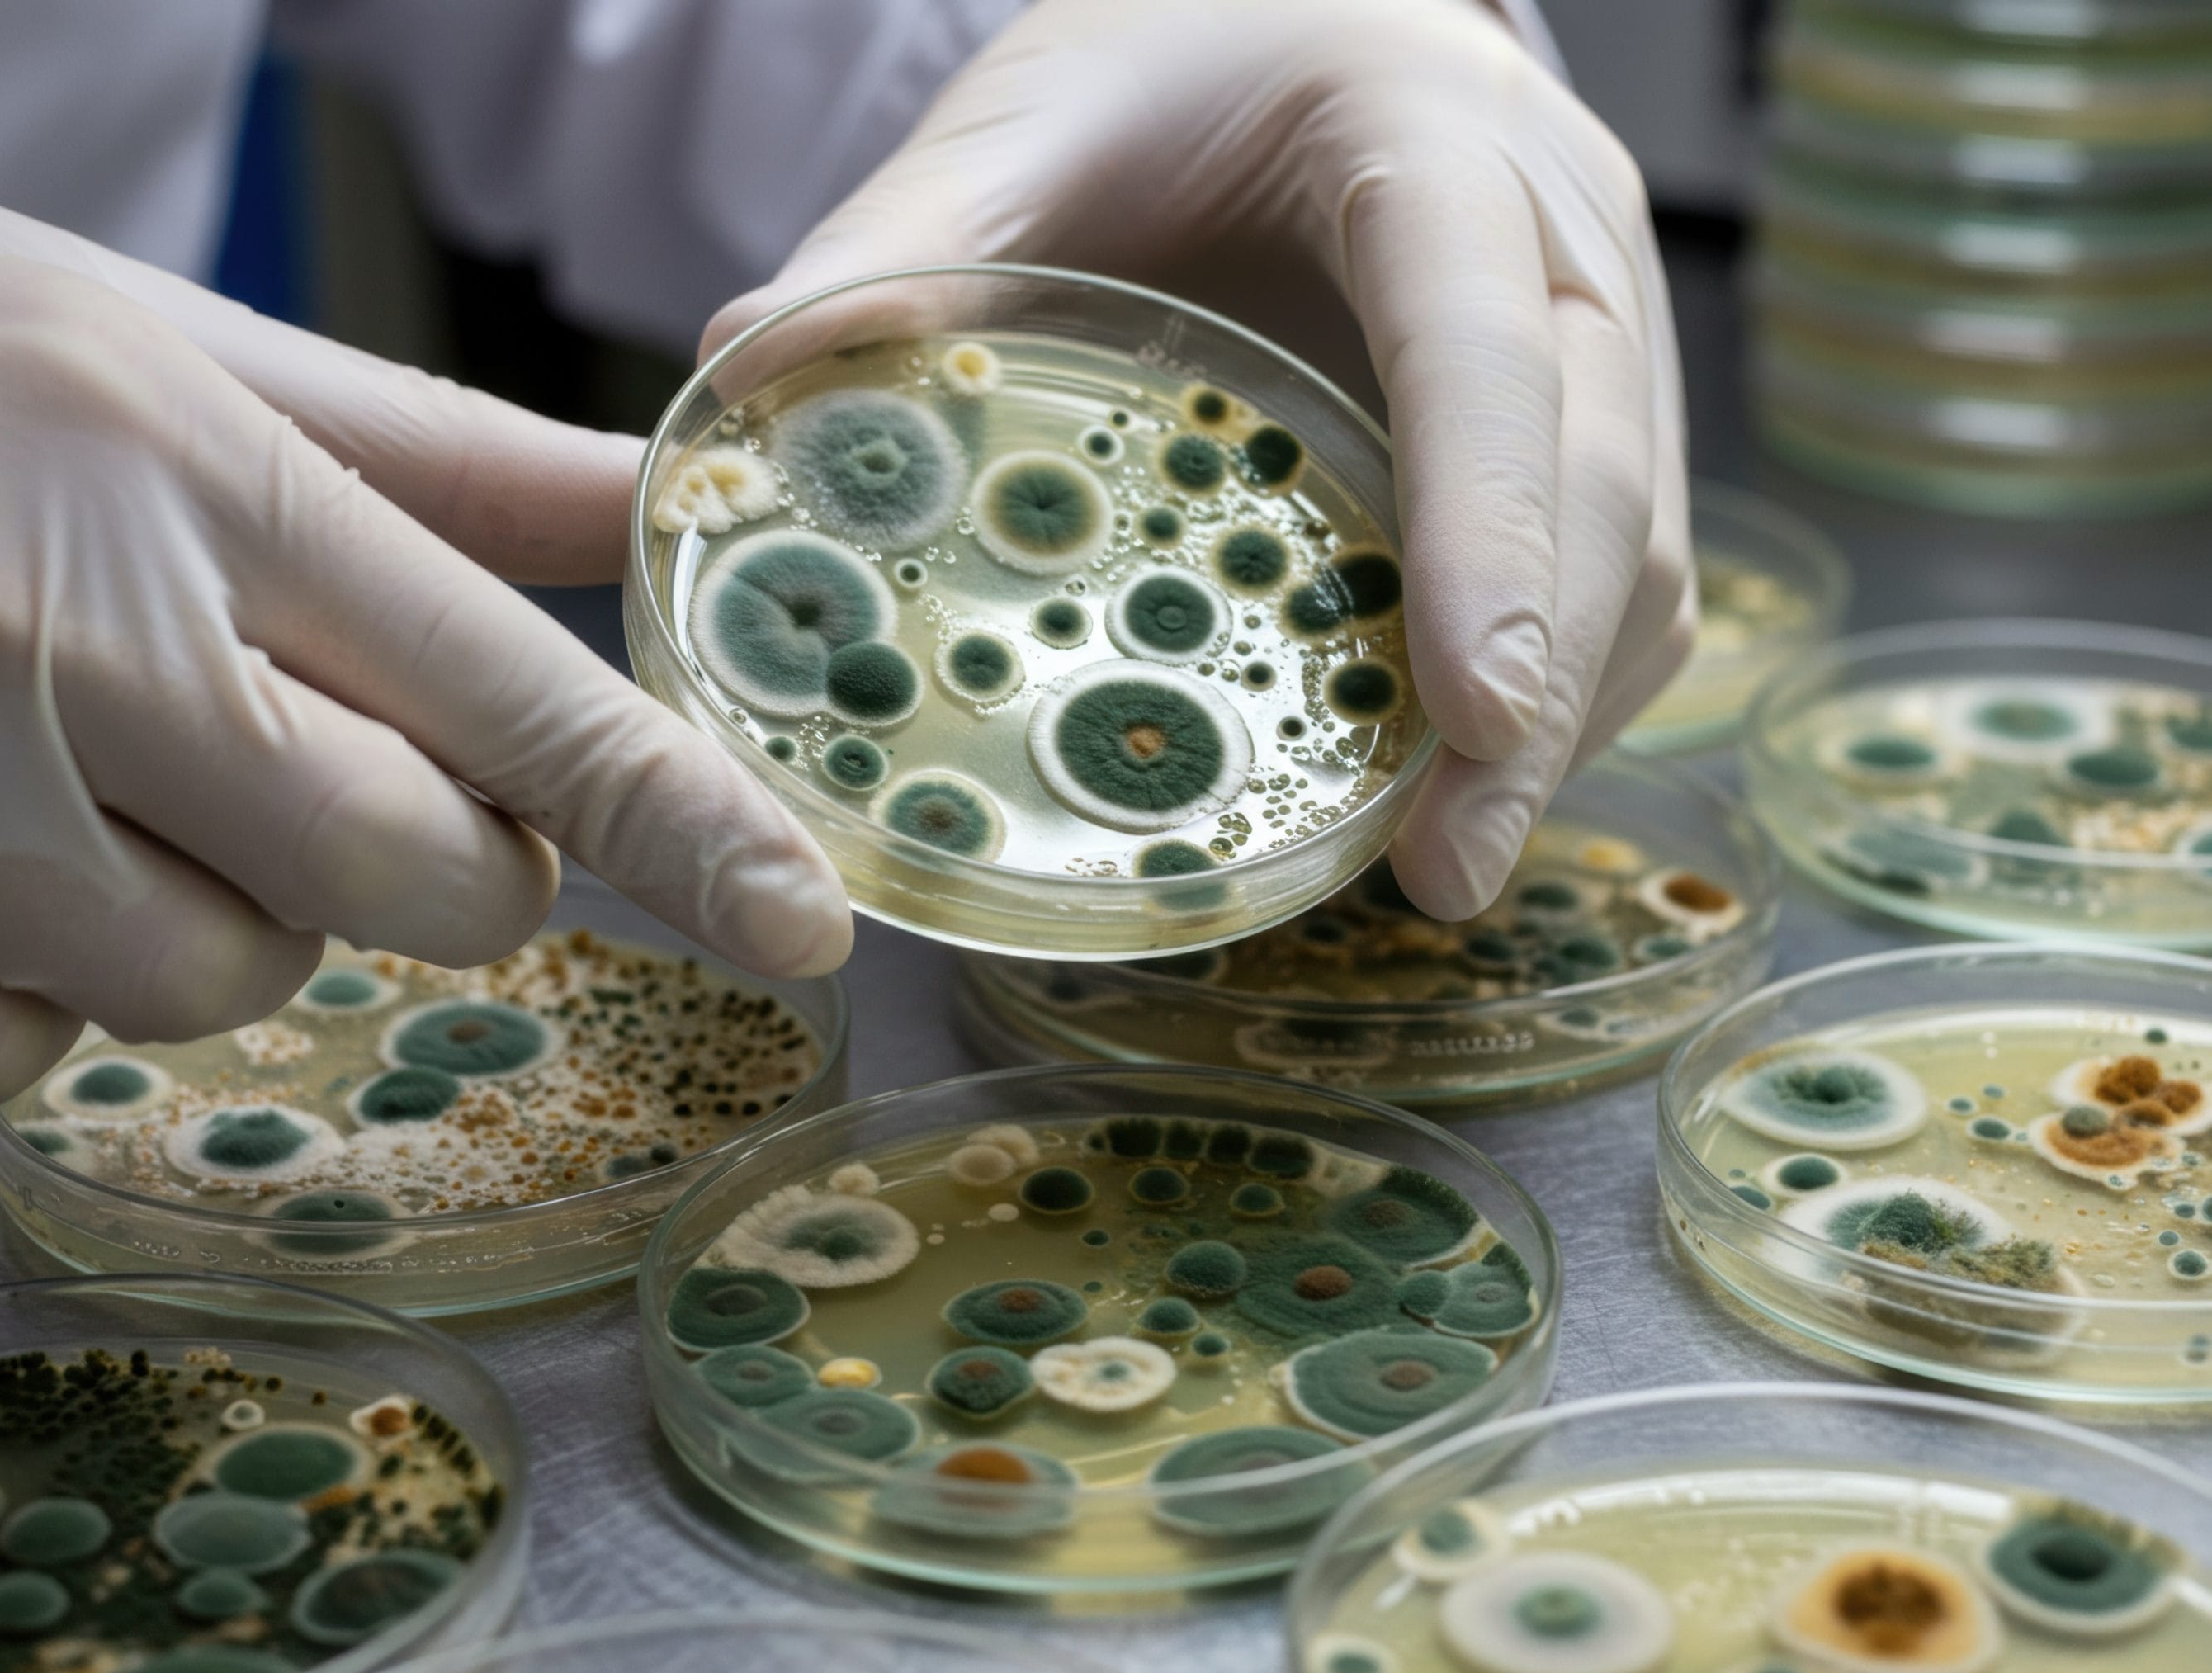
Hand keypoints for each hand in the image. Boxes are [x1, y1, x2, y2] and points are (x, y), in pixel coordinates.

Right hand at [0, 138, 847, 1111]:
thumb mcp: (156, 344)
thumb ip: (423, 456)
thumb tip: (646, 501)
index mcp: (195, 474)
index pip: (513, 696)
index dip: (685, 828)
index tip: (809, 924)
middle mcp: (74, 639)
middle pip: (407, 885)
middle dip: (414, 858)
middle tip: (289, 746)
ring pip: (210, 987)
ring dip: (186, 911)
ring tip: (52, 754)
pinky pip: (2, 1053)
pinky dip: (5, 982)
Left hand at [707, 0, 1693, 917]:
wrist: (1286, 23)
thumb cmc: (1168, 68)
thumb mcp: (1029, 120)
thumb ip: (906, 240)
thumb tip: (747, 369)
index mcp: (1434, 145)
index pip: (1490, 352)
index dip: (1492, 537)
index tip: (1470, 711)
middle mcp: (1563, 241)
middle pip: (1604, 490)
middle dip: (1540, 701)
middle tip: (1444, 872)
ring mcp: (1603, 332)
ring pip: (1640, 554)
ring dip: (1556, 724)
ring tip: (1435, 863)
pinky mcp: (1597, 414)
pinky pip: (1618, 575)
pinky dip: (1551, 693)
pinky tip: (1450, 779)